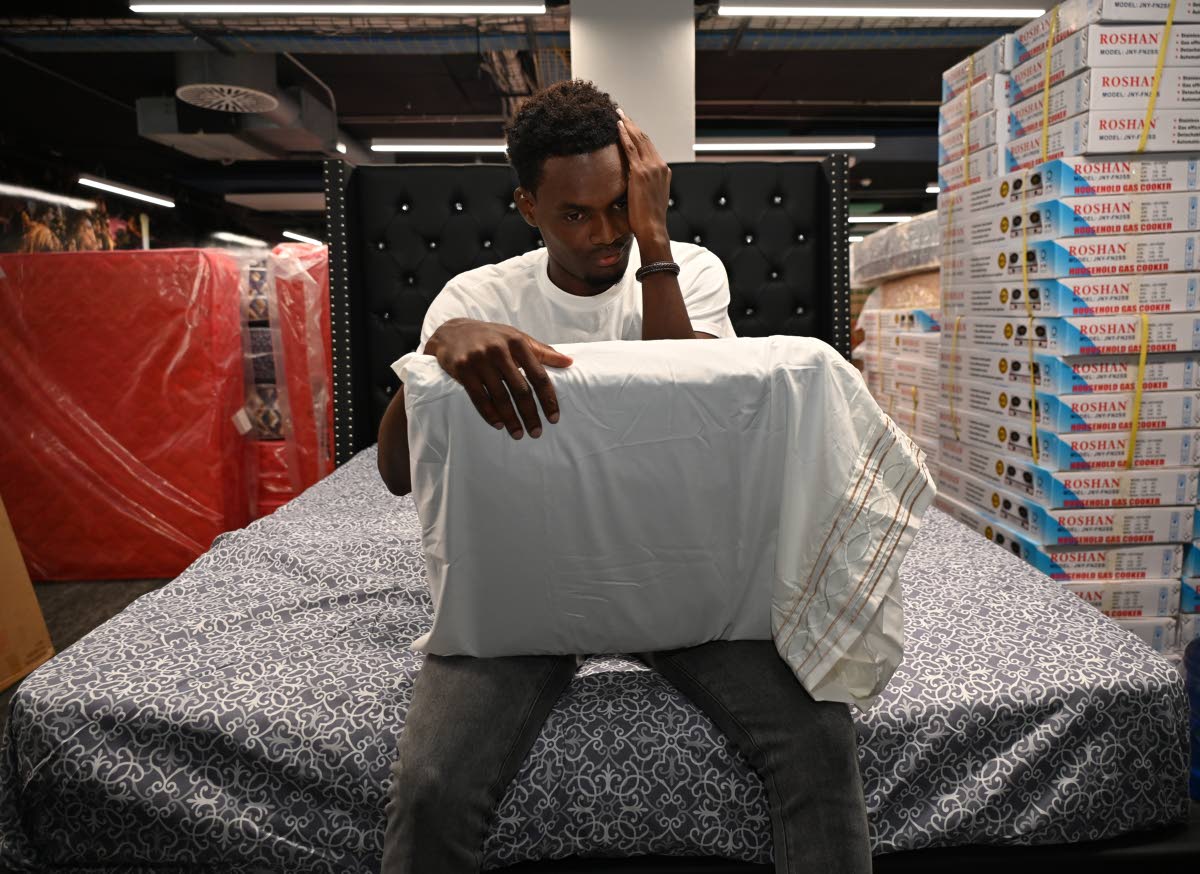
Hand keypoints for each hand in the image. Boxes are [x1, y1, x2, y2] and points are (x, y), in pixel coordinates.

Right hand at [424, 319, 572, 438]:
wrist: (452, 332)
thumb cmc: (492, 337)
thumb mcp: (517, 338)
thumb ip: (542, 351)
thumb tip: (569, 362)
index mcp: (517, 342)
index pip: (538, 375)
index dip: (547, 399)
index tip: (554, 418)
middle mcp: (499, 350)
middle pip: (520, 389)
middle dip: (530, 414)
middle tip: (537, 433)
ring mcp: (479, 359)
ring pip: (500, 396)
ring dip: (511, 419)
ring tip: (518, 434)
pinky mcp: (462, 369)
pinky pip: (479, 397)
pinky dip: (490, 413)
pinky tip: (499, 425)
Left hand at [616, 108, 670, 249]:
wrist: (653, 228)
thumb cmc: (648, 219)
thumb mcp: (649, 197)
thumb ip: (645, 185)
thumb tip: (633, 183)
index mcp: (663, 171)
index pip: (650, 147)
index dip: (639, 134)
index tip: (630, 125)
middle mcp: (660, 166)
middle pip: (645, 139)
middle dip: (633, 124)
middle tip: (622, 113)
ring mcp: (651, 168)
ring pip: (639, 139)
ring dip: (628, 125)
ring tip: (619, 114)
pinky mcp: (641, 172)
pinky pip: (631, 148)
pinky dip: (624, 135)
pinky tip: (617, 126)